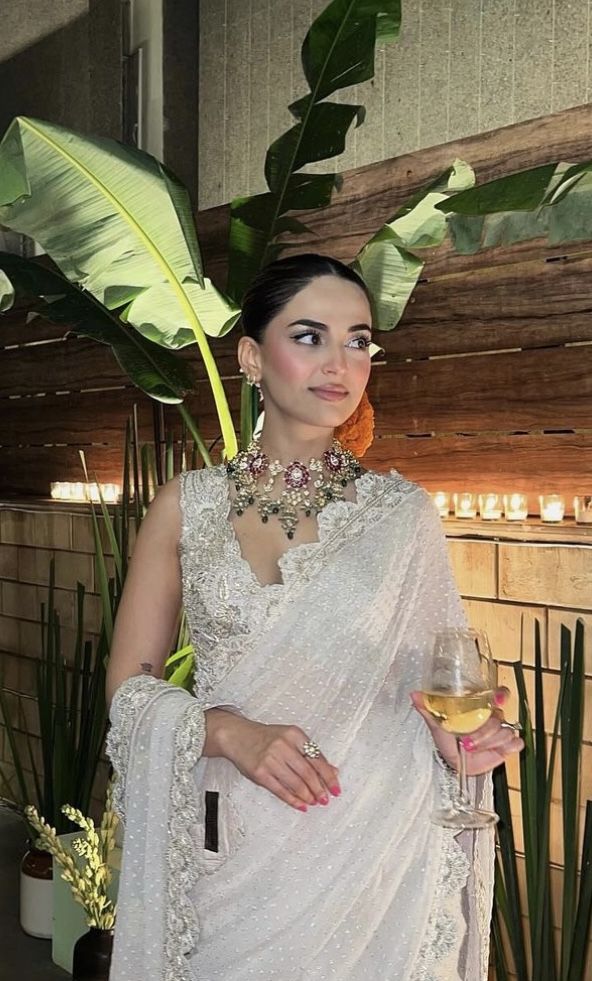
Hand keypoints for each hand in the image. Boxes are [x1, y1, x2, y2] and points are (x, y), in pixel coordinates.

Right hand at [209, 710, 340, 811]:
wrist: (237, 736)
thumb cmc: (266, 738)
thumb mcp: (290, 739)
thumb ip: (310, 753)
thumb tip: (332, 771)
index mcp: (295, 734)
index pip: (317, 758)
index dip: (329, 776)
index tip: (336, 788)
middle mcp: (283, 745)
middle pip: (308, 773)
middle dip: (320, 789)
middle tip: (325, 799)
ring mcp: (270, 759)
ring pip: (296, 783)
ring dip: (308, 796)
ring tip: (314, 802)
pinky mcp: (260, 773)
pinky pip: (281, 790)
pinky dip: (293, 800)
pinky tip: (301, 805)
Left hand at [410, 688, 524, 775]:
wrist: (454, 761)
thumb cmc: (448, 738)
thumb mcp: (437, 722)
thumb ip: (428, 707)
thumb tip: (415, 695)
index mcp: (478, 706)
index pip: (497, 694)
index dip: (500, 695)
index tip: (496, 698)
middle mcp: (491, 716)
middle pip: (499, 716)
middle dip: (484, 729)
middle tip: (468, 739)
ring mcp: (500, 731)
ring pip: (505, 731)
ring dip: (488, 741)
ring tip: (472, 747)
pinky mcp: (506, 746)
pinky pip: (515, 743)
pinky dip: (507, 747)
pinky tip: (496, 750)